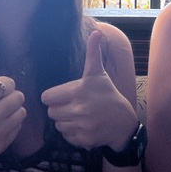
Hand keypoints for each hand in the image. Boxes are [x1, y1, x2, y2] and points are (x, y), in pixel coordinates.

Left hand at [41, 30, 138, 150]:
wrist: (123, 122)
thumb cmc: (108, 94)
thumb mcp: (98, 73)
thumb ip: (93, 53)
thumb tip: (96, 31)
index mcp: (79, 90)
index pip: (47, 97)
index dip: (53, 96)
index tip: (63, 96)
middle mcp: (79, 109)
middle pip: (51, 112)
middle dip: (58, 109)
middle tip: (71, 106)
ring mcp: (81, 126)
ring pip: (58, 125)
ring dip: (65, 121)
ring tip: (78, 116)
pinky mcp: (83, 140)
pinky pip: (66, 137)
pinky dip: (72, 134)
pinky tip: (83, 126)